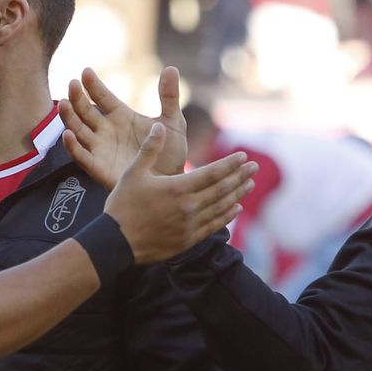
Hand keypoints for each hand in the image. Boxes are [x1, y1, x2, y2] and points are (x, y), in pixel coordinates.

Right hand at [61, 66, 187, 187]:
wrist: (171, 182)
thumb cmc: (171, 152)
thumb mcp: (173, 122)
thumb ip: (169, 97)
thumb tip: (171, 68)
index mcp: (121, 116)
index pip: (102, 97)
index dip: (93, 85)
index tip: (86, 71)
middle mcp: (106, 130)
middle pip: (85, 111)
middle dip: (77, 98)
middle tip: (72, 85)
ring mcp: (100, 148)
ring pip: (78, 130)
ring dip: (69, 118)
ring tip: (64, 104)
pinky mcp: (99, 168)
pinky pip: (81, 156)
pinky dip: (72, 146)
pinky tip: (67, 135)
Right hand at [104, 124, 252, 263]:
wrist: (116, 243)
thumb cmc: (122, 206)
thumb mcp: (133, 173)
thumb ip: (150, 150)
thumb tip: (159, 126)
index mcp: (177, 188)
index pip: (212, 173)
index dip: (230, 164)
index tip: (243, 156)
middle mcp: (189, 206)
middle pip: (222, 189)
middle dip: (240, 176)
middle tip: (255, 167)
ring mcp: (190, 225)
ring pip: (221, 207)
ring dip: (237, 194)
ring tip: (250, 184)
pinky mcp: (188, 240)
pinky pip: (214, 226)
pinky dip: (227, 216)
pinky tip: (236, 209)